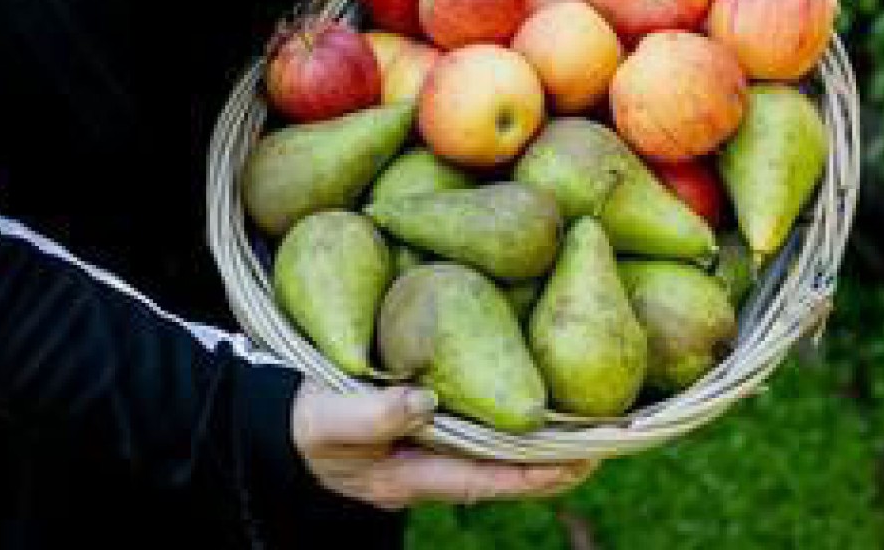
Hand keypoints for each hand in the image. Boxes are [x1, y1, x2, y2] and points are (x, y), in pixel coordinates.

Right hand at [292, 379, 597, 509]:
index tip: (573, 466)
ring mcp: (424, 457)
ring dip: (532, 450)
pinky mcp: (421, 435)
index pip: (478, 481)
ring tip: (580, 434)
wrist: (284, 424)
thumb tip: (425, 402)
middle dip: (546, 468)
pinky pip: (474, 439)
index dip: (526, 478)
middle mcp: (424, 474)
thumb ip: (371, 415)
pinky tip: (527, 412)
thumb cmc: (305, 423)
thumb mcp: (327, 421)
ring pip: (489, 460)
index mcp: (405, 478)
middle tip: (599, 451)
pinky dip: (504, 430)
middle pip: (495, 476)